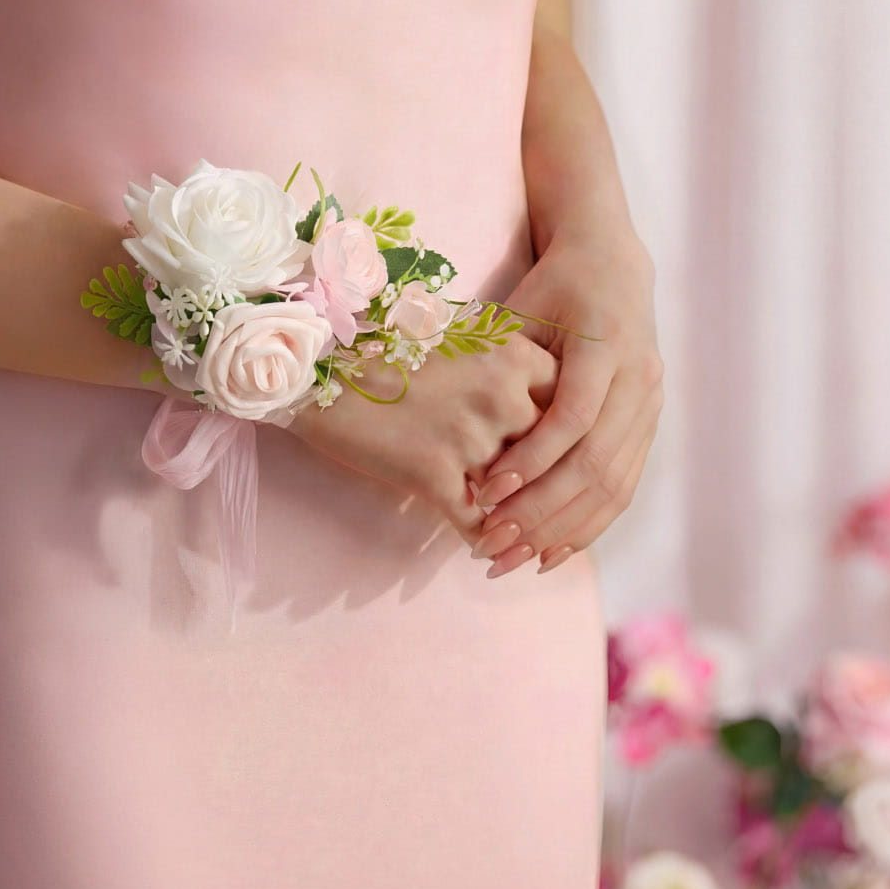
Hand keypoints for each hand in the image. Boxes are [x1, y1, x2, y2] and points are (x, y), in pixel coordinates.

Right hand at [287, 330, 557, 548]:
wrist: (320, 363)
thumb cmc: (389, 347)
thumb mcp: (460, 339)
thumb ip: (507, 367)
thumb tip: (543, 407)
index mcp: (512, 353)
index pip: (569, 402)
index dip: (568, 433)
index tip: (568, 454)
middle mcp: (499, 393)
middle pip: (549, 452)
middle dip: (549, 483)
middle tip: (555, 509)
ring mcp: (468, 435)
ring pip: (516, 493)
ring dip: (519, 519)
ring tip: (523, 540)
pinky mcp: (432, 472)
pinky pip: (474, 521)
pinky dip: (483, 540)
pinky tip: (485, 549)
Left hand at [471, 227, 663, 575]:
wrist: (613, 262)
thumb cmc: (551, 287)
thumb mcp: (520, 312)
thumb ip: (496, 363)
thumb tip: (440, 414)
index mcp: (606, 346)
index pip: (572, 419)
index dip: (530, 460)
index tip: (484, 492)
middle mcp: (639, 378)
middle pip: (595, 463)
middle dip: (541, 512)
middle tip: (494, 545)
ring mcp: (651, 404)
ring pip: (614, 485)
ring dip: (563, 531)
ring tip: (516, 560)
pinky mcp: (650, 423)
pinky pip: (623, 487)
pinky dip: (587, 523)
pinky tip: (552, 551)